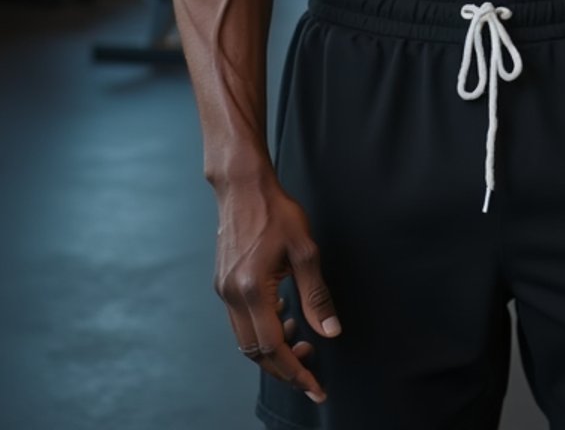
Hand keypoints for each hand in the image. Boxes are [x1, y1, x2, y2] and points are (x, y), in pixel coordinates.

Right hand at [214, 173, 340, 404]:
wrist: (242, 188)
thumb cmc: (276, 212)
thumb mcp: (305, 250)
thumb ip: (316, 295)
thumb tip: (330, 332)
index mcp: (251, 290)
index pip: (274, 347)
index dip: (296, 372)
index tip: (315, 387)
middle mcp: (231, 296)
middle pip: (256, 352)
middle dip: (285, 366)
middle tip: (312, 366)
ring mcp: (223, 291)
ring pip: (246, 340)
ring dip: (273, 349)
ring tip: (300, 337)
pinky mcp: (223, 284)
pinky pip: (241, 322)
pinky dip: (262, 329)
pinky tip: (283, 313)